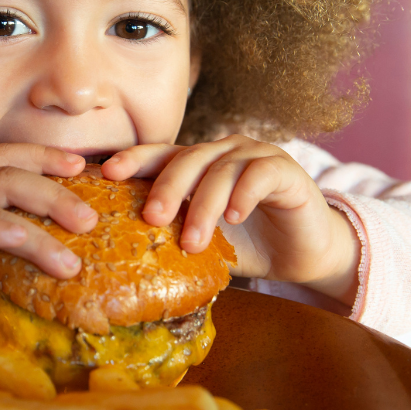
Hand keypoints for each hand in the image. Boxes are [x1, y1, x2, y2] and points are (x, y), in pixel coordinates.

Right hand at [0, 144, 96, 333]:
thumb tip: (31, 255)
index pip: (7, 158)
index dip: (46, 156)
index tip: (85, 166)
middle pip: (13, 173)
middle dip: (59, 188)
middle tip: (95, 214)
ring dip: (45, 212)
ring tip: (80, 240)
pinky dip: (5, 231)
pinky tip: (33, 243)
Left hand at [101, 136, 359, 305]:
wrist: (302, 254)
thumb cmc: (248, 245)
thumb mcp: (203, 241)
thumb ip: (172, 237)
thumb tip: (121, 257)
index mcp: (197, 164)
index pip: (161, 154)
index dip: (135, 160)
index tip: (108, 174)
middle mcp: (223, 152)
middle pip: (186, 159)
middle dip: (166, 188)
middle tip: (152, 217)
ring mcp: (255, 156)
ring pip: (221, 170)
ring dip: (204, 205)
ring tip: (194, 241)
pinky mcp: (285, 170)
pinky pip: (259, 174)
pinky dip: (244, 195)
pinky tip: (234, 217)